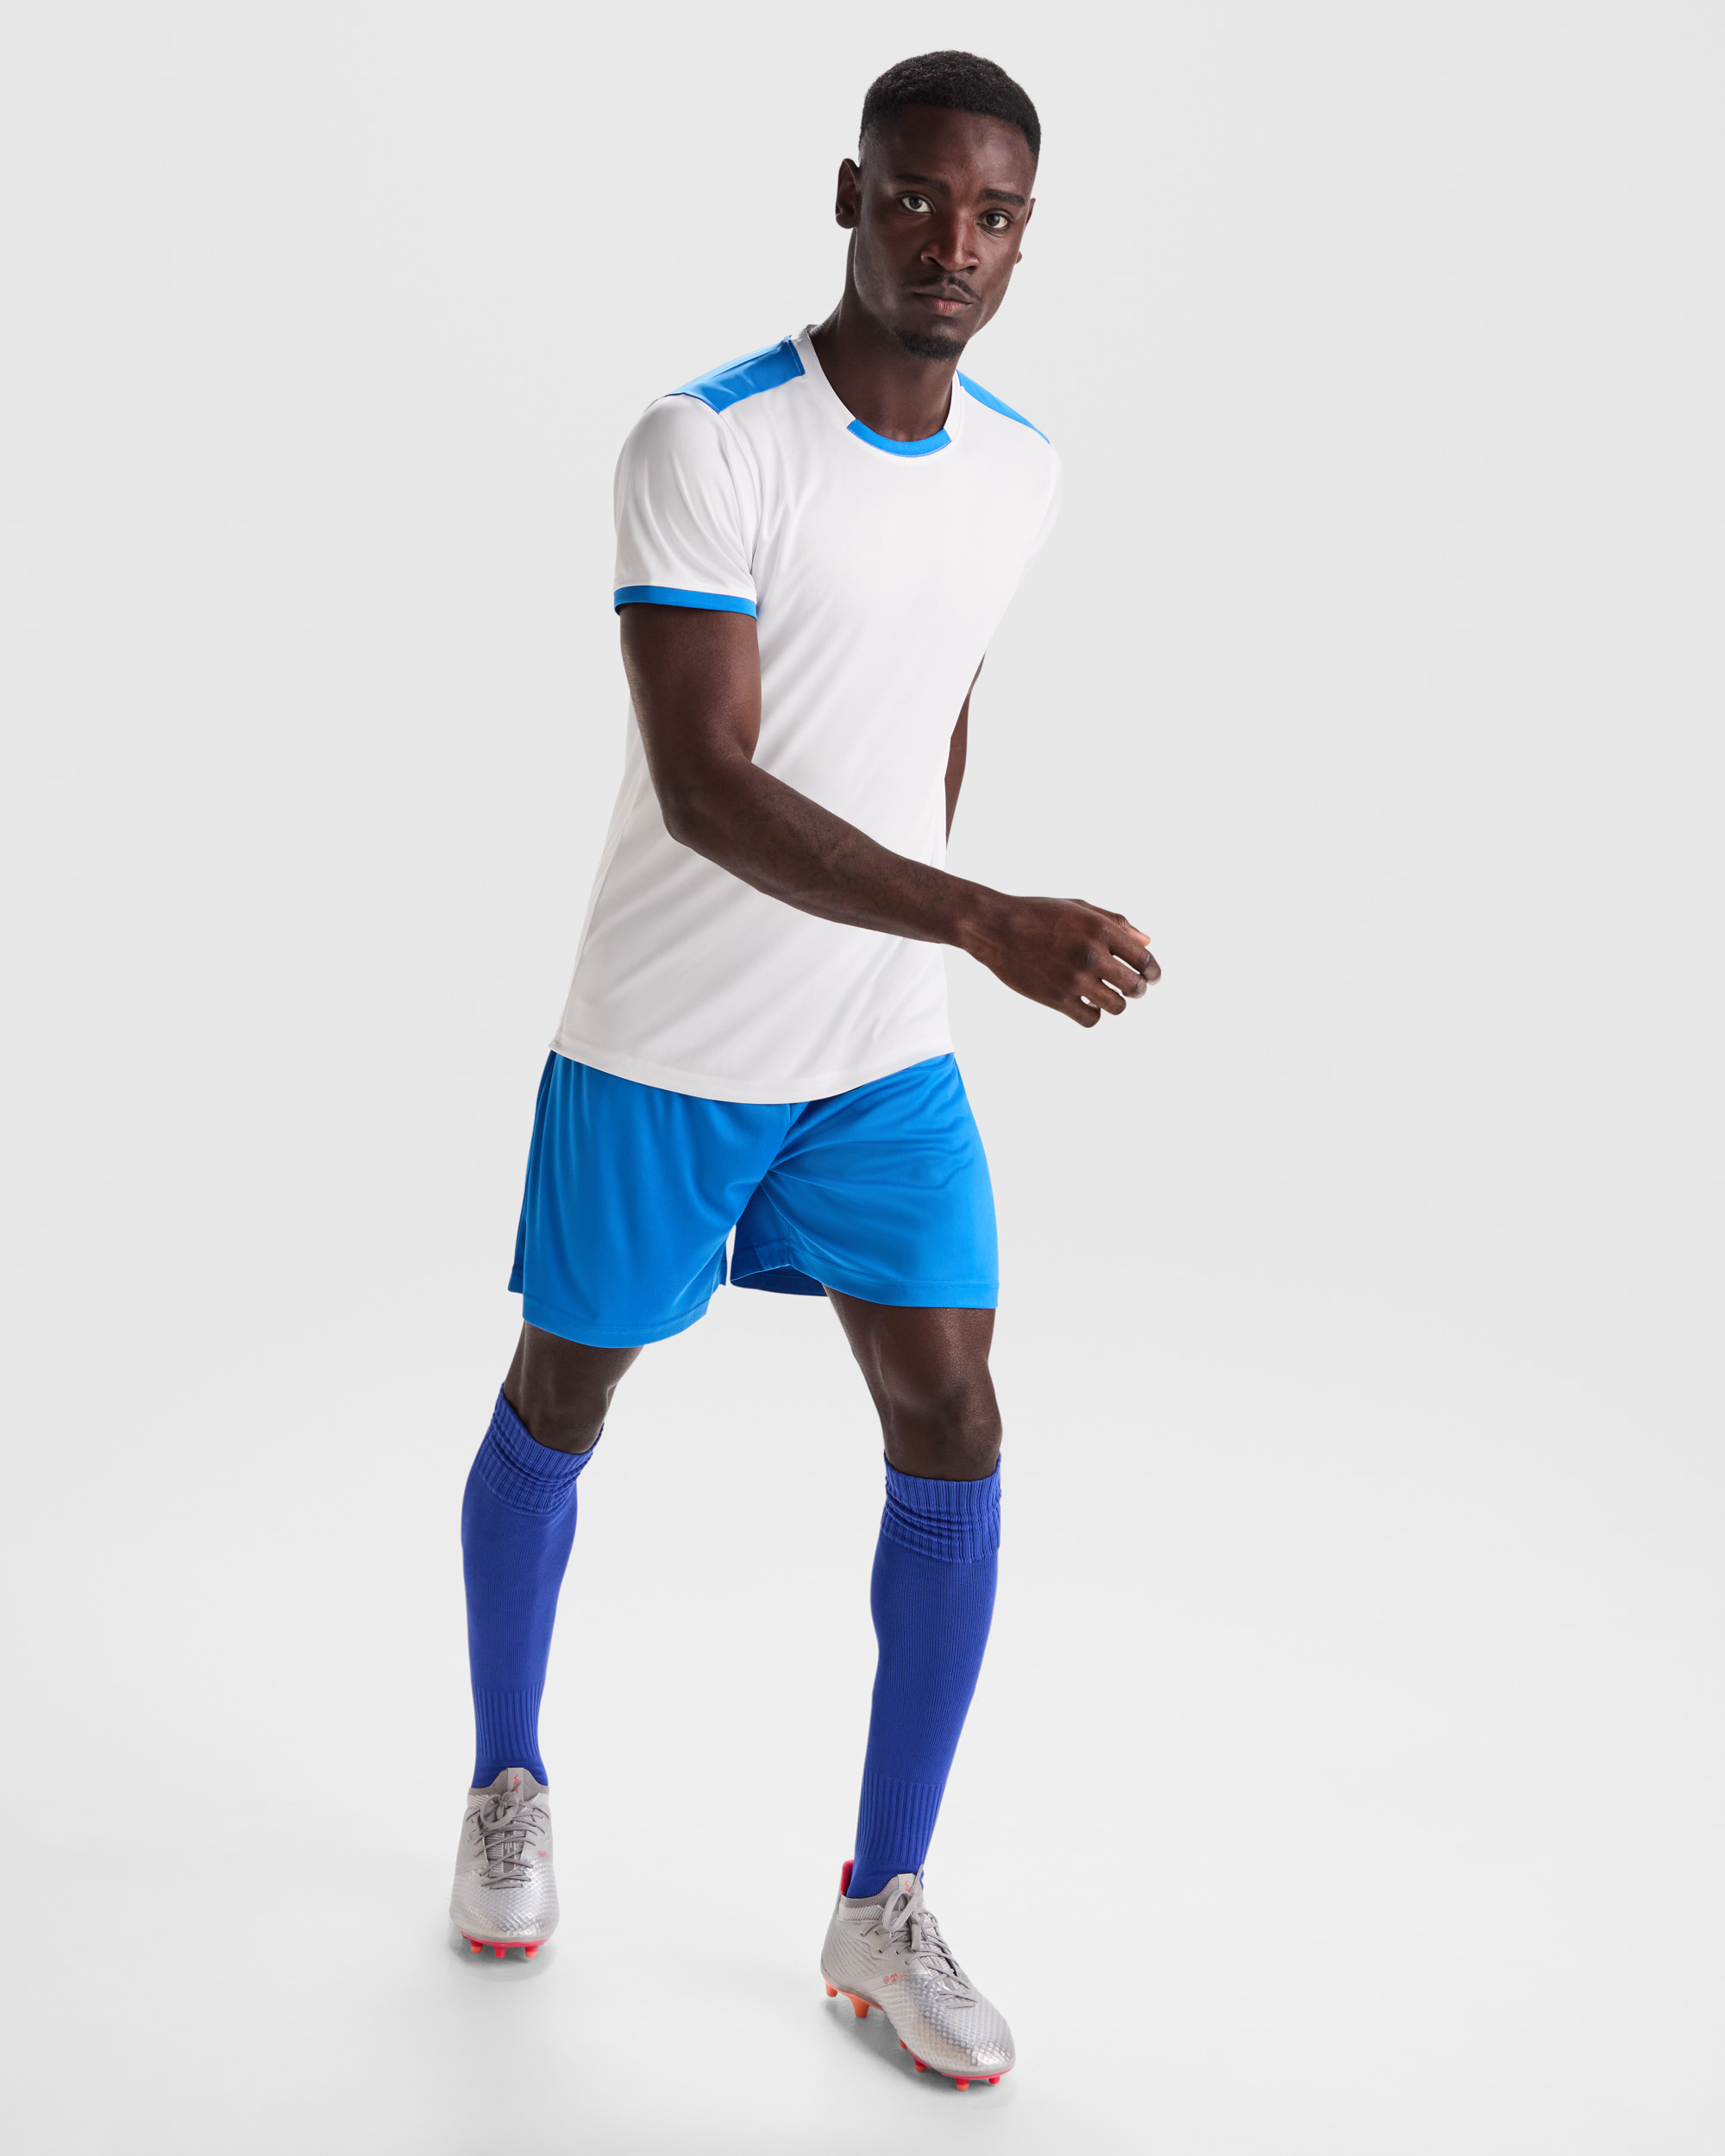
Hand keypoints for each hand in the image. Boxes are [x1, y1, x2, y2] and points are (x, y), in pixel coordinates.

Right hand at [963, 894, 1159, 1026]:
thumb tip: (1147, 942)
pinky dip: (1094, 1015)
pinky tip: (1087, 1004)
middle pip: (1134, 986)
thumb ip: (1115, 923)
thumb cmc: (1038, 914)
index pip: (1144, 960)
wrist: (995, 927)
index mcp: (1100, 929)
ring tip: (1106, 996)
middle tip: (1131, 989)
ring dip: (1116, 1003)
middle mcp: (1091, 954)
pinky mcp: (1056, 998)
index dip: (1153, 973)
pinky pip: (1090, 1019)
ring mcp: (1074, 979)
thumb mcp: (1079, 908)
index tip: (1151, 978)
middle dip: (1137, 990)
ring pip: (1116, 1006)